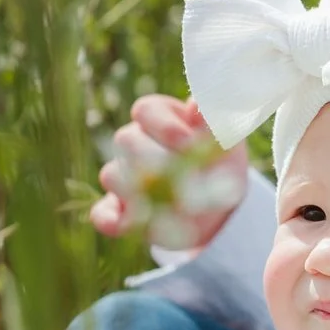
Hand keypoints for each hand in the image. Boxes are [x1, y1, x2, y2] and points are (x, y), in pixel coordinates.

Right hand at [89, 95, 248, 248]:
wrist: (218, 205)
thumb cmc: (220, 162)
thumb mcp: (226, 141)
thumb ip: (214, 120)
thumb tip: (195, 105)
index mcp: (158, 117)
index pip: (145, 110)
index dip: (165, 127)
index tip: (190, 143)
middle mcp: (133, 142)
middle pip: (125, 140)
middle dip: (156, 159)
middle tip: (186, 177)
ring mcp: (122, 177)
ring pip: (113, 175)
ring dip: (141, 190)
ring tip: (173, 203)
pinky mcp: (118, 211)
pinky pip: (102, 214)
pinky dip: (112, 220)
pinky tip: (127, 223)